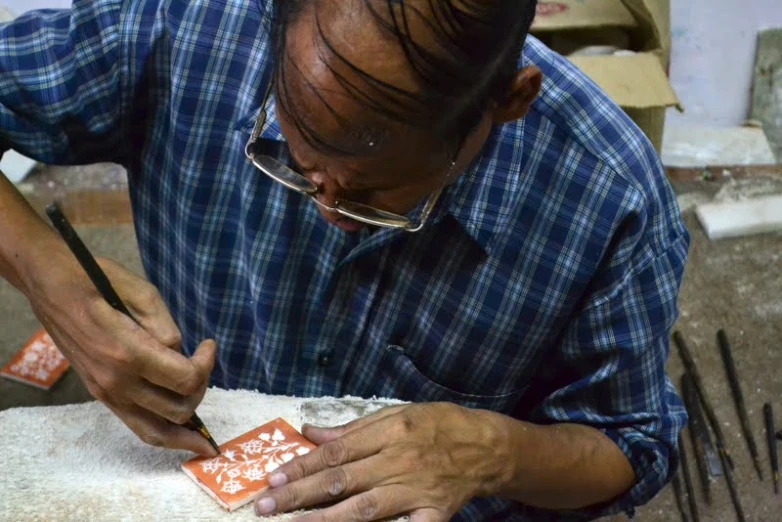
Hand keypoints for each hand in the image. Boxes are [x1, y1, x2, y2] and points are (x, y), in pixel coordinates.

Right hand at [25, 253, 216, 455]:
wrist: (50, 287)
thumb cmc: (97, 280)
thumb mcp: (142, 293)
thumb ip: (166, 328)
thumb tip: (181, 354)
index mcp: (128, 353)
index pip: (185, 379)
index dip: (206, 364)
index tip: (208, 344)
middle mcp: (116, 382)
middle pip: (178, 409)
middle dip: (200, 389)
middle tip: (201, 365)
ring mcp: (106, 392)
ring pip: (156, 432)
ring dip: (186, 424)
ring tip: (199, 412)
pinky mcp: (100, 394)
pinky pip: (137, 426)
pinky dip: (163, 433)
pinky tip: (183, 434)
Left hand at [254, 403, 512, 520]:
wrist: (487, 448)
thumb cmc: (439, 424)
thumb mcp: (399, 413)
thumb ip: (354, 426)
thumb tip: (312, 432)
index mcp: (390, 432)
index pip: (337, 451)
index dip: (303, 465)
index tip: (274, 477)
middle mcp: (398, 462)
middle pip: (342, 480)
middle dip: (301, 494)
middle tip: (266, 505)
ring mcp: (414, 491)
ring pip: (363, 510)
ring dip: (325, 519)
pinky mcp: (432, 515)